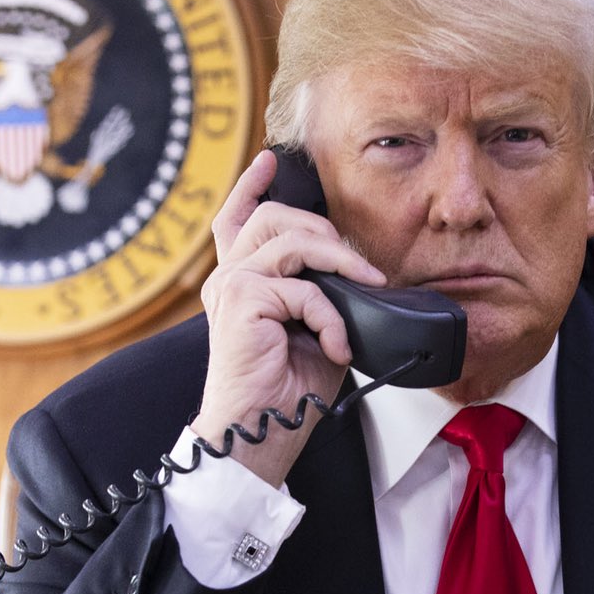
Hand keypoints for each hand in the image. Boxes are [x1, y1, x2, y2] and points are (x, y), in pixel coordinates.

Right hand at [191, 149, 385, 486]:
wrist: (261, 432)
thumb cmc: (286, 391)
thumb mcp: (316, 330)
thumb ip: (324, 294)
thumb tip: (359, 275)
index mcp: (240, 284)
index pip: (236, 220)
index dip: (251, 186)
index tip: (269, 160)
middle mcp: (227, 279)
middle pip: (273, 218)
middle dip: (326, 230)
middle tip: (363, 267)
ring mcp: (229, 286)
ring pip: (291, 239)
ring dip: (340, 260)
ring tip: (366, 288)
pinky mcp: (240, 300)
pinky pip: (304, 288)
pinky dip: (331, 316)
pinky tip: (337, 345)